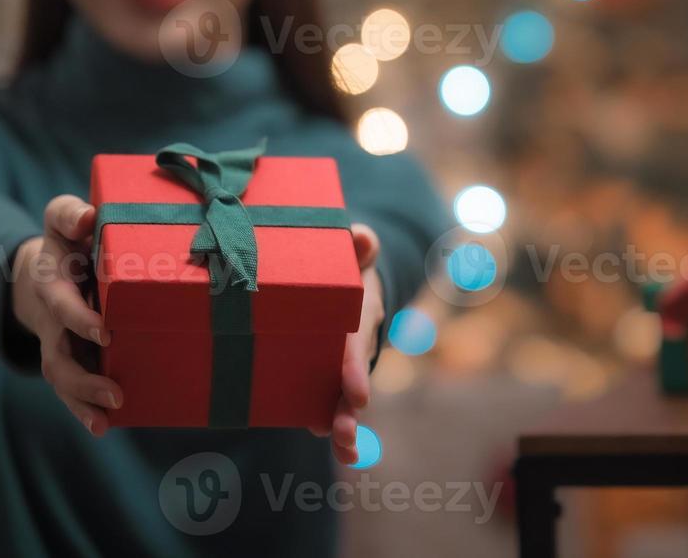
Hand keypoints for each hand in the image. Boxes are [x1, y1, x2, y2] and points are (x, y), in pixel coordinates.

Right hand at [12, 195, 121, 435]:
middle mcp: (54, 322)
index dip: (79, 319)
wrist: (51, 264)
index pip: (62, 305)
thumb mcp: (62, 218)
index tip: (105, 331)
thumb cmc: (68, 239)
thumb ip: (69, 214)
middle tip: (115, 394)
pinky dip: (86, 409)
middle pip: (59, 357)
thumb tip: (88, 219)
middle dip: (83, 380)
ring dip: (83, 402)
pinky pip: (75, 388)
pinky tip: (106, 426)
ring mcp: (62, 344)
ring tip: (107, 420)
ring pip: (64, 379)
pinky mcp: (76, 357)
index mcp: (53, 286)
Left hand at [311, 223, 383, 465]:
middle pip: (353, 379)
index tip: (356, 393)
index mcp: (359, 311)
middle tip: (344, 432)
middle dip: (348, 409)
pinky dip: (331, 423)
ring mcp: (340, 363)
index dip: (354, 367)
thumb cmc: (347, 264)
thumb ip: (359, 245)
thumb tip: (363, 237)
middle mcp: (354, 343)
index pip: (355, 341)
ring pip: (343, 398)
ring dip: (343, 424)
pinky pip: (326, 400)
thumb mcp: (352, 252)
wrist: (352, 277)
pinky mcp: (324, 374)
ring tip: (344, 450)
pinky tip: (339, 451)